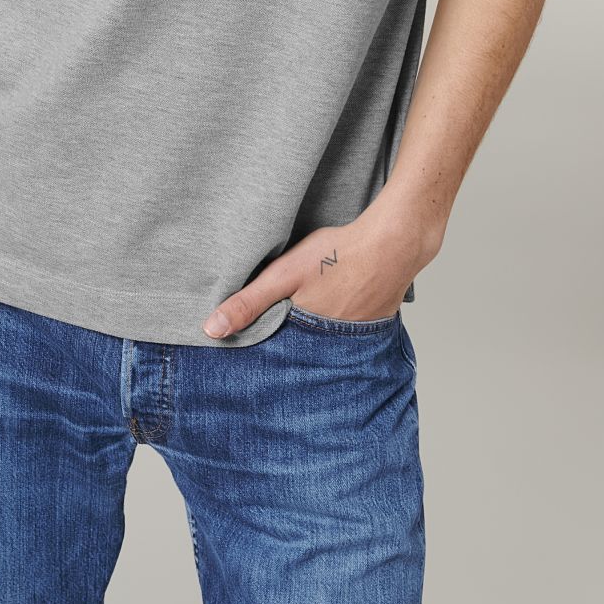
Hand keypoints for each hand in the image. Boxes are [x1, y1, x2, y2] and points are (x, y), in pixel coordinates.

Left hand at [201, 210, 434, 337]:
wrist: (393, 244)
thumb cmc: (337, 255)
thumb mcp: (283, 275)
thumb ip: (249, 303)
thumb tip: (211, 331)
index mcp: (305, 337)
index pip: (275, 357)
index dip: (259, 354)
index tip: (239, 359)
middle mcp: (331, 346)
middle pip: (299, 352)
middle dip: (282, 350)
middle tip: (263, 350)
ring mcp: (354, 338)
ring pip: (322, 344)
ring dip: (309, 339)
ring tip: (296, 329)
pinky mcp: (370, 325)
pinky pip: (344, 334)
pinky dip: (333, 328)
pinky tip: (328, 311)